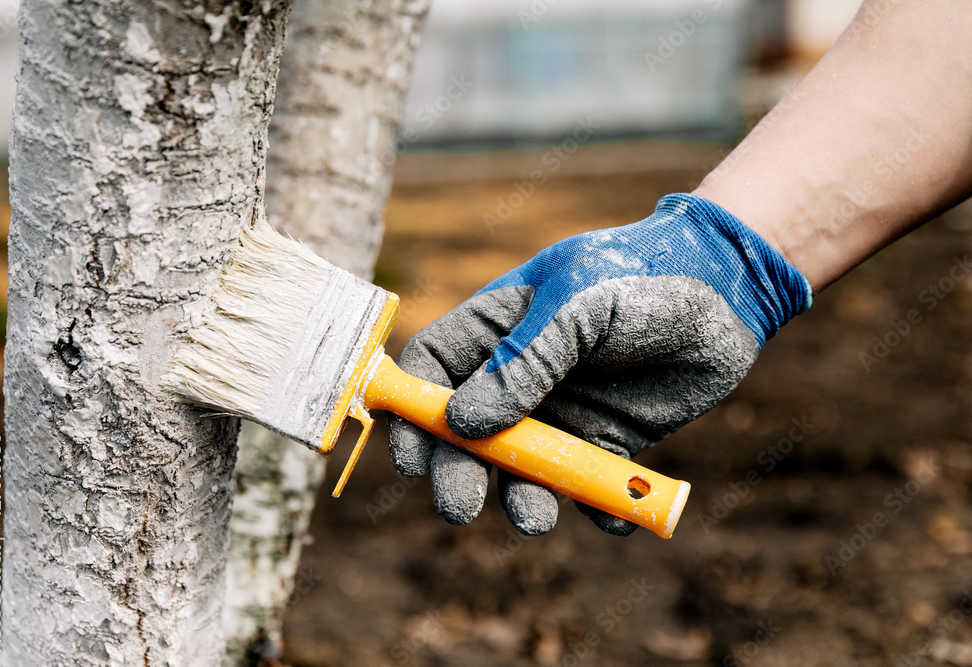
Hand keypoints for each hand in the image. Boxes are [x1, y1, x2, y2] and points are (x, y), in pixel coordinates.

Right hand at [386, 193, 810, 535]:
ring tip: (536, 519)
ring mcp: (563, 409)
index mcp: (497, 327)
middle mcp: (520, 374)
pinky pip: (587, 484)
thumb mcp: (576, 307)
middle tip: (462, 507)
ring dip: (521, 498)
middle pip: (465, 433)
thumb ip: (521, 363)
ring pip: (522, 468)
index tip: (412, 458)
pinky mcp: (608, 438)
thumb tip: (461, 424)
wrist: (729, 290)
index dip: (411, 413)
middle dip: (458, 471)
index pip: (431, 370)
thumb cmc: (641, 276)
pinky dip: (593, 506)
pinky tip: (611, 514)